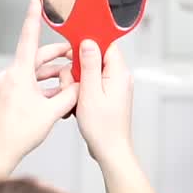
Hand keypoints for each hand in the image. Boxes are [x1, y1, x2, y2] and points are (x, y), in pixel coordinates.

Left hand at [0, 0, 79, 177]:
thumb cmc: (19, 133)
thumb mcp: (51, 113)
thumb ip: (69, 95)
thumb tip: (79, 85)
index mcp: (19, 74)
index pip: (28, 38)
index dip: (33, 17)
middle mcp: (9, 76)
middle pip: (36, 59)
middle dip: (56, 57)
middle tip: (74, 55)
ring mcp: (5, 86)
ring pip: (32, 73)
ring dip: (50, 75)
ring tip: (69, 81)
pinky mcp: (4, 96)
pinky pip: (26, 84)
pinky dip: (41, 86)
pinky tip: (54, 96)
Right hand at [73, 39, 133, 164]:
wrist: (110, 150)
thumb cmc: (102, 127)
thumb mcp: (90, 92)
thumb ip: (89, 65)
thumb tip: (88, 42)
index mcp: (119, 72)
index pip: (105, 43)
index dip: (87, 43)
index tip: (72, 50)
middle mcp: (120, 77)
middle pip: (96, 57)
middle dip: (79, 67)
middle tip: (71, 82)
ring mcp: (115, 86)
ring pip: (91, 71)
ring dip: (78, 80)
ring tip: (75, 97)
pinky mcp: (109, 95)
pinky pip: (92, 83)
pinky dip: (82, 90)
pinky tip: (77, 103)